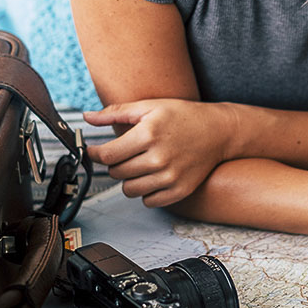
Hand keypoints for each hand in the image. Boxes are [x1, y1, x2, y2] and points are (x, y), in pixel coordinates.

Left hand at [83, 99, 233, 206]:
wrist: (218, 131)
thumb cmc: (184, 116)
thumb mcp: (150, 107)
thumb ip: (116, 112)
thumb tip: (88, 118)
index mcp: (148, 134)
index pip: (107, 155)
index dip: (95, 154)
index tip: (95, 151)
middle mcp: (159, 158)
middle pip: (116, 173)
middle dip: (115, 163)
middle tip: (126, 152)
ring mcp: (170, 176)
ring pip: (129, 190)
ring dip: (129, 178)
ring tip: (140, 164)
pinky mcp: (179, 190)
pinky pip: (147, 201)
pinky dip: (146, 191)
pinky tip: (153, 175)